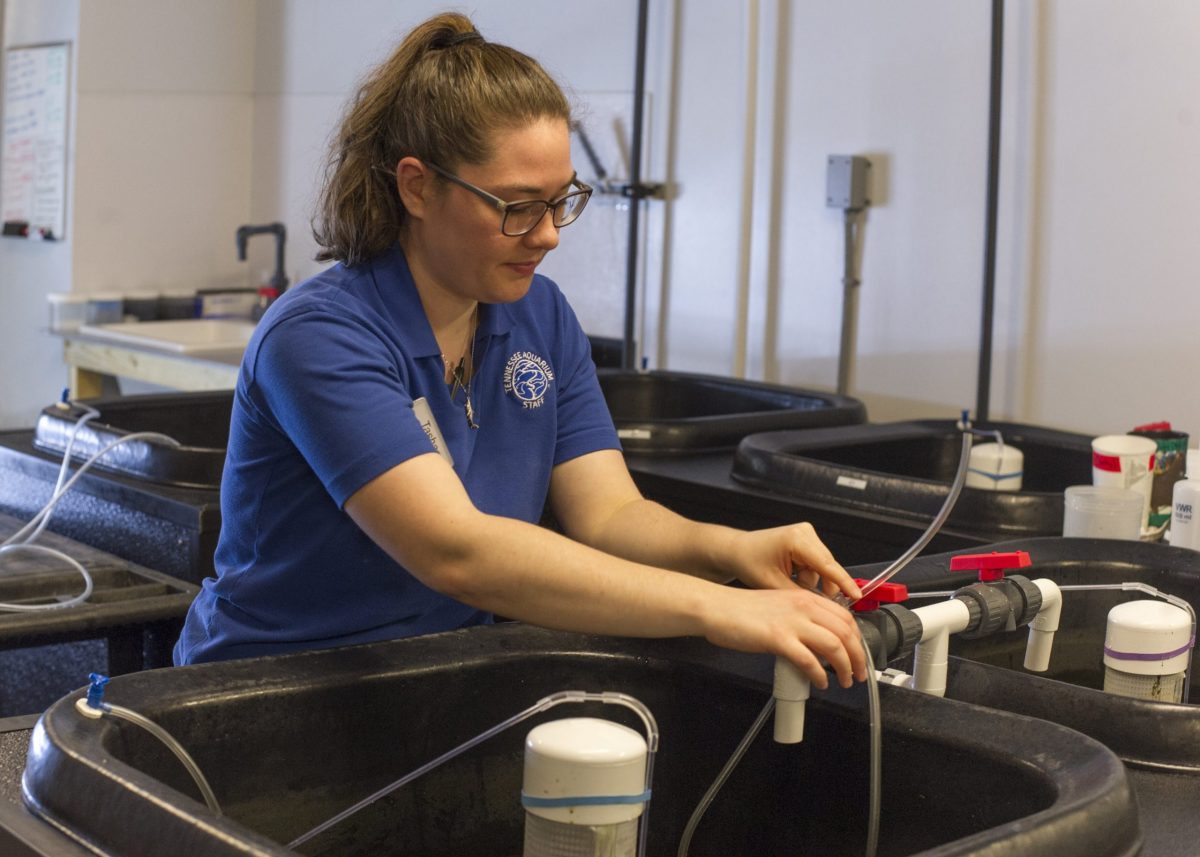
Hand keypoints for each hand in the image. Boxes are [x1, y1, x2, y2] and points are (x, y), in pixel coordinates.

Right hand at [699, 585, 866, 688]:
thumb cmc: (741, 610)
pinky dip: (819, 675)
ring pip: (834, 646)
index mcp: (805, 597)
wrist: (717, 608)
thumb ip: (800, 618)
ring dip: (845, 668)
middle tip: (859, 673)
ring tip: (845, 681)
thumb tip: (816, 641)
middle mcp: (803, 606)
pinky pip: (809, 660)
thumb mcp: (780, 605)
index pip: (845, 617)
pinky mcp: (778, 638)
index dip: (857, 639)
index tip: (858, 654)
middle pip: (846, 632)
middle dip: (858, 657)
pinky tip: (819, 682)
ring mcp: (791, 622)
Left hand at [723, 523, 862, 600]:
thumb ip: (800, 596)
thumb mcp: (774, 584)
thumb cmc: (748, 562)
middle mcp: (805, 533)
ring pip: (822, 568)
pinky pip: (816, 564)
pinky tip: (792, 578)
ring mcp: (806, 534)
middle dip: (822, 586)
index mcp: (796, 540)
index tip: (856, 596)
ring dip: (812, 581)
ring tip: (790, 584)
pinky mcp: (805, 540)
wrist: (737, 551)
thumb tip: (821, 608)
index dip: (844, 583)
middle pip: (827, 567)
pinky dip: (808, 575)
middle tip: (813, 603)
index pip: (827, 565)